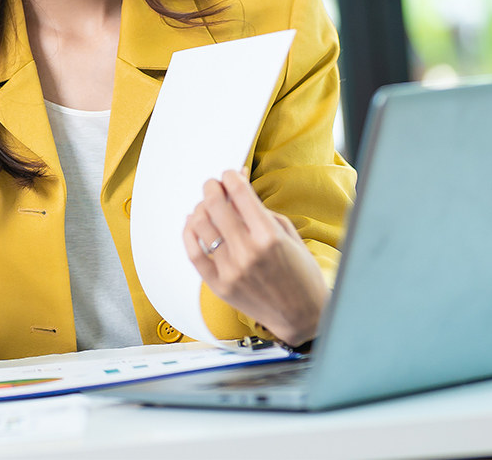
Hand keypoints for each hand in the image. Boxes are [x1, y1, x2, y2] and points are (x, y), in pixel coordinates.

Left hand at [183, 169, 327, 345]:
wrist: (302, 317)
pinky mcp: (219, 286)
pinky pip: (193, 253)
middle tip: (214, 185)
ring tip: (206, 205)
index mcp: (269, 236)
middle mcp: (247, 252)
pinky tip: (193, 223)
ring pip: (200, 225)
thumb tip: (239, 187)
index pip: (239, 193)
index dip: (230, 177)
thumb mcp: (289, 235)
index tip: (229, 174)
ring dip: (201, 207)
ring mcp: (230, 270)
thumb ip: (261, 211)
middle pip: (215, 205)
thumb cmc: (302, 276)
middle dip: (212, 187)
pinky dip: (189, 233)